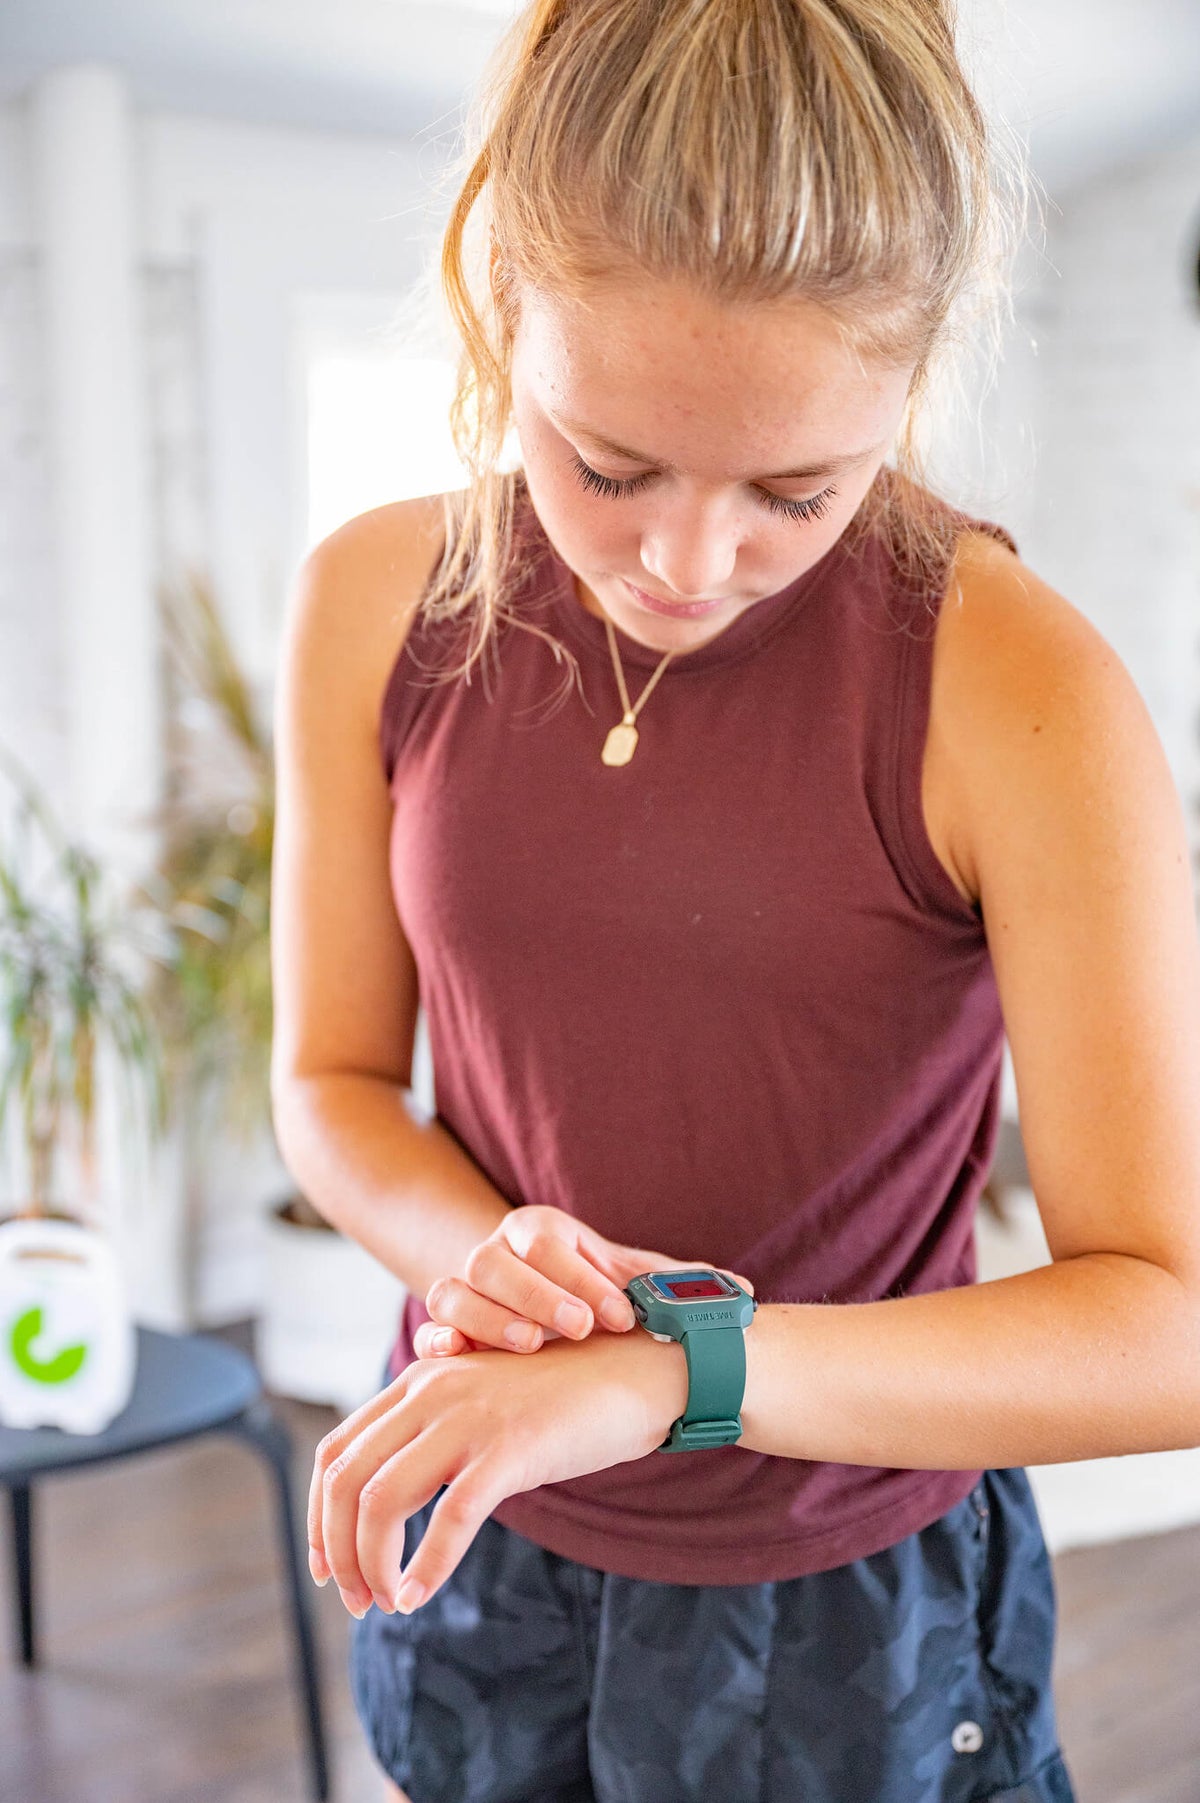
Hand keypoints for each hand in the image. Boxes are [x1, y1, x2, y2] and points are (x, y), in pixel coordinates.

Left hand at [308, 1324, 686, 1616]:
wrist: (637, 1367)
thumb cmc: (565, 1394)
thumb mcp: (485, 1400)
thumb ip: (438, 1431)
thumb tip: (397, 1497)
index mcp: (419, 1381)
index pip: (335, 1452)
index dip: (318, 1516)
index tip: (326, 1567)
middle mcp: (431, 1391)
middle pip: (346, 1479)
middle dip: (336, 1548)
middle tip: (353, 1599)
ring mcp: (469, 1417)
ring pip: (382, 1500)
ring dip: (372, 1564)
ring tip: (388, 1601)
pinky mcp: (510, 1447)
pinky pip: (449, 1517)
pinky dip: (427, 1566)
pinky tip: (420, 1595)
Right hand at [413, 1203, 754, 1357]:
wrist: (541, 1298)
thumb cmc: (592, 1290)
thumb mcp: (631, 1281)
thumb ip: (676, 1286)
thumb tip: (742, 1292)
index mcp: (538, 1230)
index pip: (550, 1243)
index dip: (585, 1278)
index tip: (622, 1315)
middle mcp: (493, 1254)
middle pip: (493, 1262)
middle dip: (538, 1295)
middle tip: (580, 1330)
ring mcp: (463, 1291)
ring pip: (453, 1293)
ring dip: (490, 1321)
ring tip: (531, 1347)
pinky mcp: (446, 1329)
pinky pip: (428, 1330)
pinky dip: (438, 1344)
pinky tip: (461, 1361)